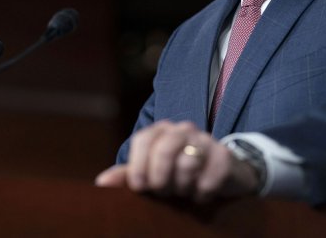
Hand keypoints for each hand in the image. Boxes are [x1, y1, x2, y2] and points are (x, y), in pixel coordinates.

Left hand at [94, 120, 259, 201]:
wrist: (221, 174)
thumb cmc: (178, 174)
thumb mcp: (152, 175)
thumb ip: (127, 177)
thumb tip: (101, 182)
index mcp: (160, 131)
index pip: (143, 140)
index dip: (138, 166)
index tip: (140, 187)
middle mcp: (182, 129)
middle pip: (164, 150)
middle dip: (161, 178)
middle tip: (164, 191)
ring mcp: (206, 139)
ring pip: (187, 165)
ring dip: (183, 187)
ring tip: (184, 190)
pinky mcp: (224, 156)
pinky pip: (208, 178)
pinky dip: (202, 193)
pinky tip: (202, 194)